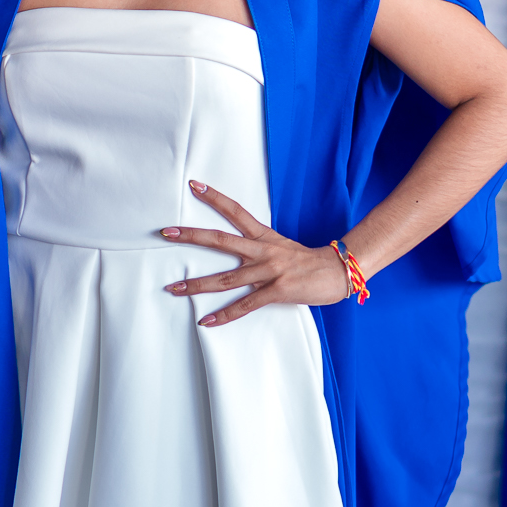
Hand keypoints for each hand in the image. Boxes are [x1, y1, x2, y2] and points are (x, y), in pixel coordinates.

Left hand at [159, 181, 351, 326]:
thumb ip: (261, 249)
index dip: (214, 197)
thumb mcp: (283, 248)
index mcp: (264, 237)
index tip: (194, 185)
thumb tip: (241, 254)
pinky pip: (245, 305)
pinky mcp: (276, 291)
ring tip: (173, 289)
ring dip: (197, 285)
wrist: (340, 272)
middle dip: (191, 236)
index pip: (235, 211)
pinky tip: (206, 321)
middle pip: (220, 240)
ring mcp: (269, 271)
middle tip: (166, 232)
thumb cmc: (311, 263)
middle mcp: (263, 251)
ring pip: (226, 279)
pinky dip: (224, 316)